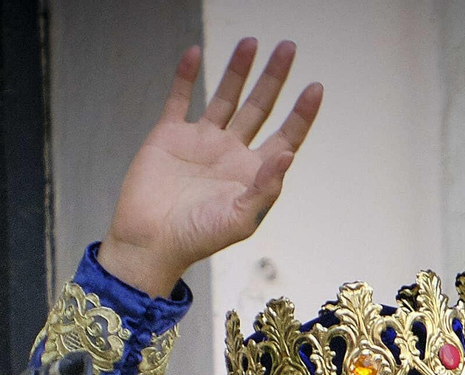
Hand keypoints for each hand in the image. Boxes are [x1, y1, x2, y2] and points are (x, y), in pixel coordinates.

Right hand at [97, 39, 322, 296]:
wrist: (149, 242)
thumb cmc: (198, 238)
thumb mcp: (241, 218)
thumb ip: (266, 186)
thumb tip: (288, 153)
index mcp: (252, 173)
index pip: (286, 136)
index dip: (302, 114)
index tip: (315, 87)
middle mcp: (230, 153)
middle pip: (259, 107)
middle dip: (274, 79)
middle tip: (288, 47)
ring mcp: (201, 141)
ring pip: (225, 97)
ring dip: (237, 70)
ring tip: (251, 42)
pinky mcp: (169, 136)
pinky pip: (180, 99)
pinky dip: (186, 76)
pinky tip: (194, 53)